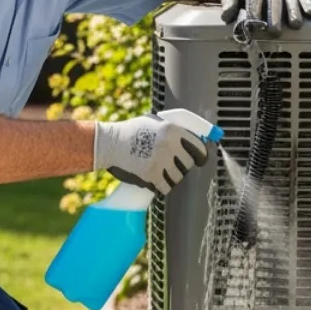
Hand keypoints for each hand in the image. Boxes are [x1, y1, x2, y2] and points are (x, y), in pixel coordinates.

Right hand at [94, 115, 209, 194]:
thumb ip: (172, 128)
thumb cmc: (131, 131)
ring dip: (171, 177)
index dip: (200, 155)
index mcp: (172, 130)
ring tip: (161, 172)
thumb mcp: (154, 122)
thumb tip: (193, 138)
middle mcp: (169, 145)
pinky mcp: (151, 175)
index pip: (198, 147)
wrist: (110, 143)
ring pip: (178, 177)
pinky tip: (156, 182)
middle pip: (188, 164)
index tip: (199, 161)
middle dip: (181, 166)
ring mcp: (161, 161)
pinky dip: (162, 186)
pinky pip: (166, 187)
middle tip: (172, 165)